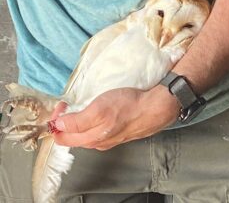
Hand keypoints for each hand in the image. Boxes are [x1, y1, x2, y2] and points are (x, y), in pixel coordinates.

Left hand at [51, 85, 179, 150]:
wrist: (153, 109)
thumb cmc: (127, 107)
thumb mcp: (98, 111)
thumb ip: (77, 121)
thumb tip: (58, 126)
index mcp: (90, 139)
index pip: (61, 138)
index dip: (56, 122)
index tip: (62, 105)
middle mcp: (97, 143)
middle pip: (72, 137)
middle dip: (64, 122)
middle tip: (68, 104)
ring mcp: (108, 140)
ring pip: (85, 134)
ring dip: (77, 122)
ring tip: (80, 106)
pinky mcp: (117, 133)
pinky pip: (97, 131)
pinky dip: (90, 123)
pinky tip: (97, 113)